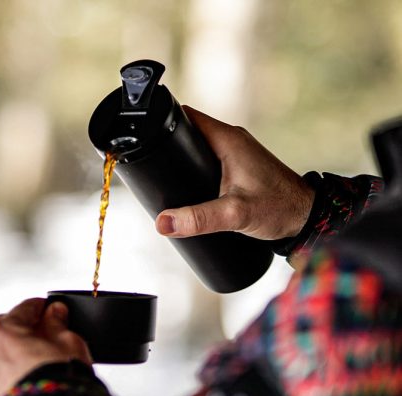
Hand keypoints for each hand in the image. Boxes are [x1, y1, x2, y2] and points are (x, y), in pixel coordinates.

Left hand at [0, 298, 91, 395]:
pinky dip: (4, 370)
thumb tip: (56, 311)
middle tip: (46, 334)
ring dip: (9, 348)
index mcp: (4, 328)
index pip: (25, 308)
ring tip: (31, 356)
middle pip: (5, 327)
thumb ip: (58, 322)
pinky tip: (21, 375)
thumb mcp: (67, 341)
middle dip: (24, 328)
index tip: (52, 309)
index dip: (42, 307)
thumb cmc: (57, 379)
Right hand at [155, 106, 314, 239]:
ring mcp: (236, 153)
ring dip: (181, 159)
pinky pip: (208, 160)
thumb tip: (162, 223)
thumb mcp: (234, 215)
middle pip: (188, 132)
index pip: (186, 117)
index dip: (162, 123)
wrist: (308, 218)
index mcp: (228, 139)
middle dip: (167, 146)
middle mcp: (231, 140)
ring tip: (160, 177)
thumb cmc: (279, 209)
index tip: (143, 137)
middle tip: (148, 164)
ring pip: (198, 148)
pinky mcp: (239, 167)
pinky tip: (185, 187)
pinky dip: (194, 169)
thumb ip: (198, 219)